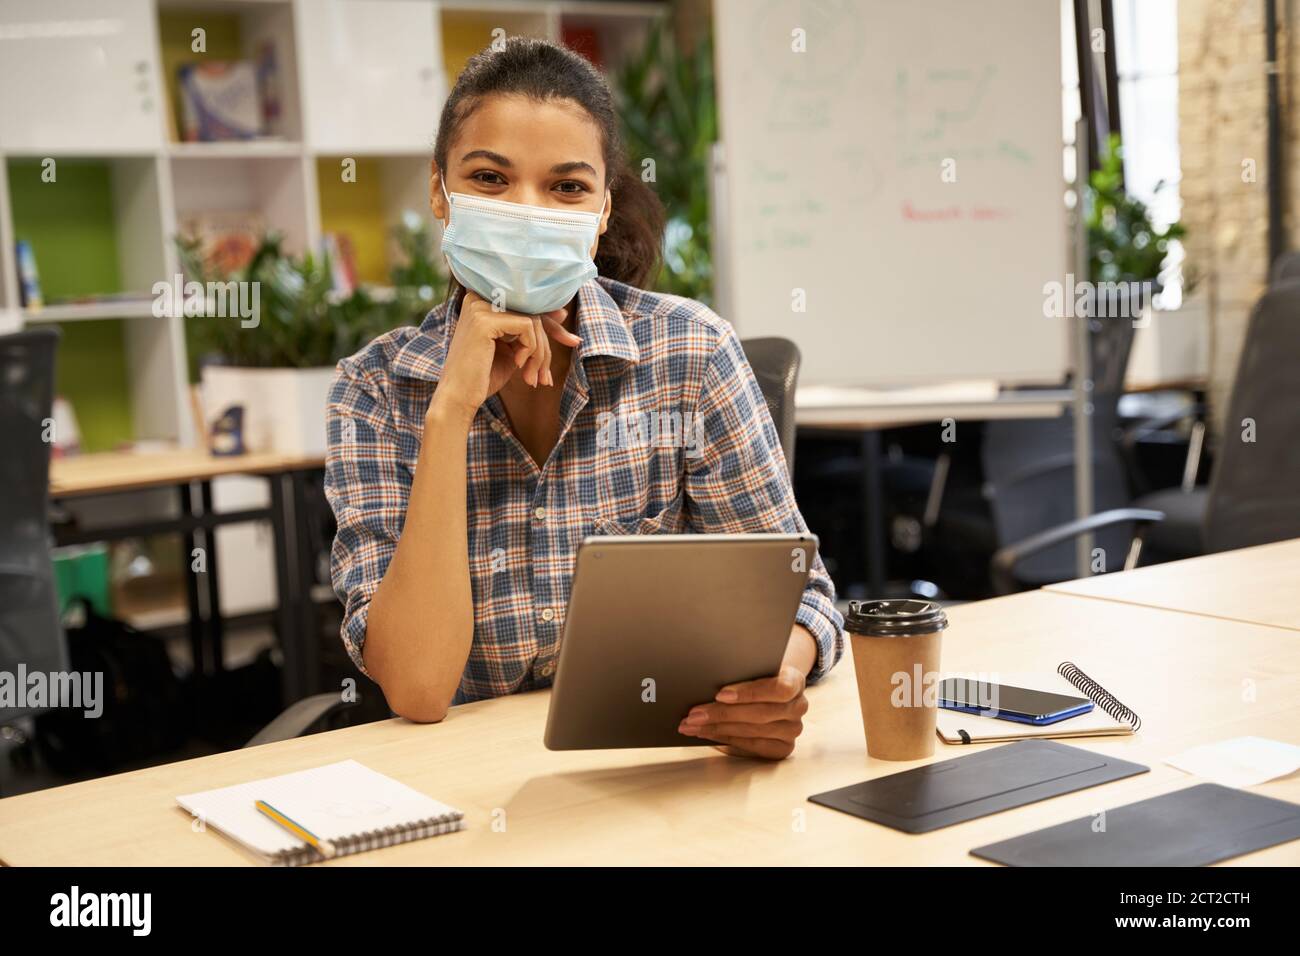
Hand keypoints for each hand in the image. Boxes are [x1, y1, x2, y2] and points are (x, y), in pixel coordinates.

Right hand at [429, 290, 579, 423]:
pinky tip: (519, 366)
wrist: (459, 398)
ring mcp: (480, 306)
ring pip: (533, 320)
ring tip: (533, 378)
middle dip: (546, 346)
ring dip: (540, 353)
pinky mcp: (484, 319)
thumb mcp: (515, 349)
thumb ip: (532, 330)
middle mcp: (478, 297)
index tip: (572, 341)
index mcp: (482, 301)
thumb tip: (561, 312)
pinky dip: (532, 350)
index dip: (551, 325)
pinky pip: (528, 327)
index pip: (527, 306)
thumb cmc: (483, 376)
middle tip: (545, 377)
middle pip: (532, 312)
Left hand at [677, 663, 809, 759]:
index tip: (720, 694)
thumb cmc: (757, 677)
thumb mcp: (753, 668)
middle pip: (760, 713)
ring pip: (753, 731)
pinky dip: (726, 739)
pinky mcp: (783, 748)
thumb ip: (739, 672)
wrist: (770, 692)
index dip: (749, 692)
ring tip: (692, 725)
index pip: (778, 688)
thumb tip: (706, 681)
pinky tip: (707, 733)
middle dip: (722, 714)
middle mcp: (798, 706)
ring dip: (717, 728)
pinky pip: (752, 746)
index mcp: (795, 681)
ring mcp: (793, 729)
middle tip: (694, 714)